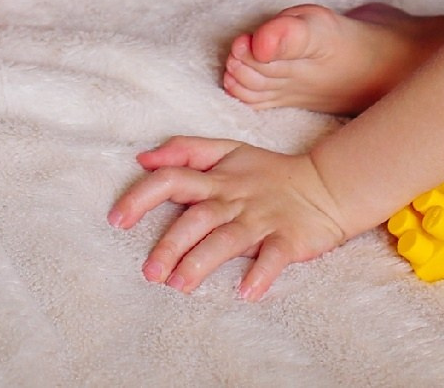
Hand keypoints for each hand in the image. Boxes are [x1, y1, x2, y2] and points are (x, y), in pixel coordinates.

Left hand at [109, 137, 356, 298]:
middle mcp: (235, 198)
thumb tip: (143, 158)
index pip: (172, 179)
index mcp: (217, 178)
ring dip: (201, 262)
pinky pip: (273, 257)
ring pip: (227, 239)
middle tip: (149, 273)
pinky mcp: (288, 239)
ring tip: (179, 287)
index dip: (142, 196)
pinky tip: (245, 292)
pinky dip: (260, 273)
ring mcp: (262, 219)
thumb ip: (185, 150)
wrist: (326, 186)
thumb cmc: (269, 173)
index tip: (117, 220)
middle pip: (196, 218)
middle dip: (170, 245)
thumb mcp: (228, 150)